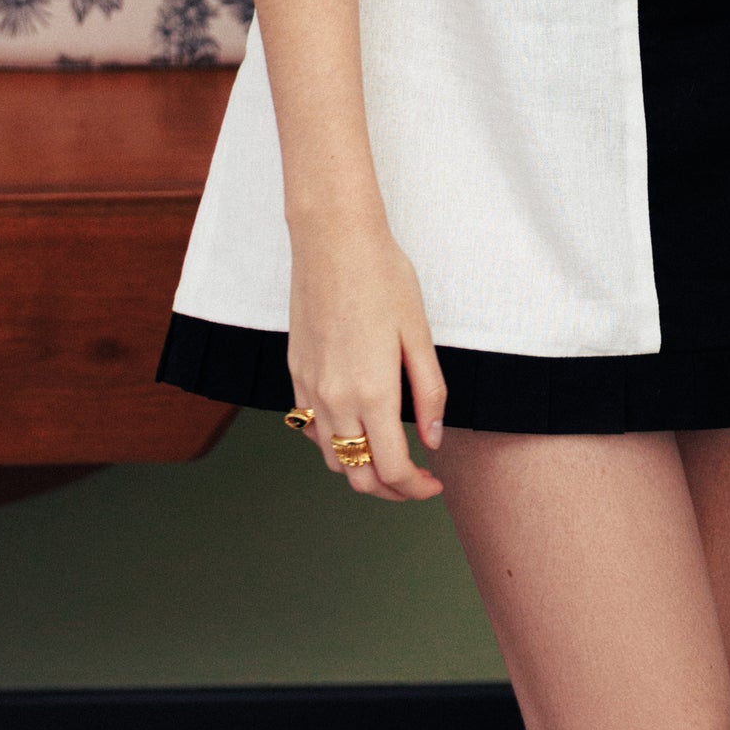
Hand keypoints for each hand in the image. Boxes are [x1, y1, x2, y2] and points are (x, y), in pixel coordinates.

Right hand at [286, 218, 447, 501]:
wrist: (332, 239)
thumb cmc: (382, 277)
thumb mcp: (419, 334)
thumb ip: (429, 392)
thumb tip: (432, 439)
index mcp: (372, 393)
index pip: (392, 469)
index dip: (416, 489)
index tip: (434, 484)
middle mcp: (335, 400)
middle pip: (358, 476)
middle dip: (390, 491)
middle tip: (416, 482)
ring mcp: (310, 388)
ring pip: (331, 458)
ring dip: (360, 470)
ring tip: (389, 457)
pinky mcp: (296, 373)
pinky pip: (311, 429)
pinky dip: (335, 443)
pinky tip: (356, 427)